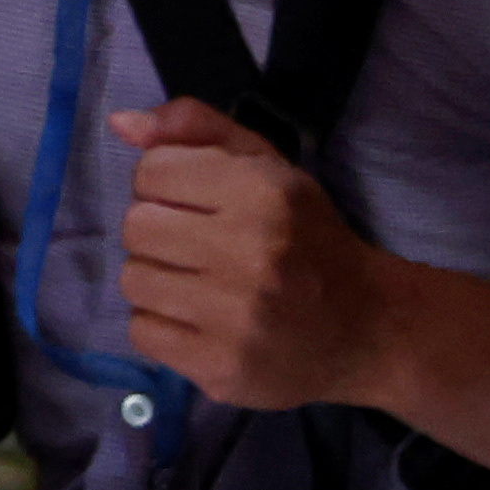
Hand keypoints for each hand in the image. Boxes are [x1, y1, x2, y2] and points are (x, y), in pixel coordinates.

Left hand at [105, 98, 400, 419]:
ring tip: (200, 284)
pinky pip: (141, 332)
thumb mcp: (269, 168)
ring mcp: (234, 316)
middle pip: (136, 226)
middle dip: (160, 232)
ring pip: (132, 280)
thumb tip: (121, 123)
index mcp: (262, 193)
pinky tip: (201, 320)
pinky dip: (162, 325)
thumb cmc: (310, 240)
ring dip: (157, 279)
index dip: (166, 184)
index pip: (151, 171)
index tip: (198, 204)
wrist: (369, 330)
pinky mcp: (220, 366)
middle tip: (199, 247)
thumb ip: (196, 128)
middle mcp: (248, 253)